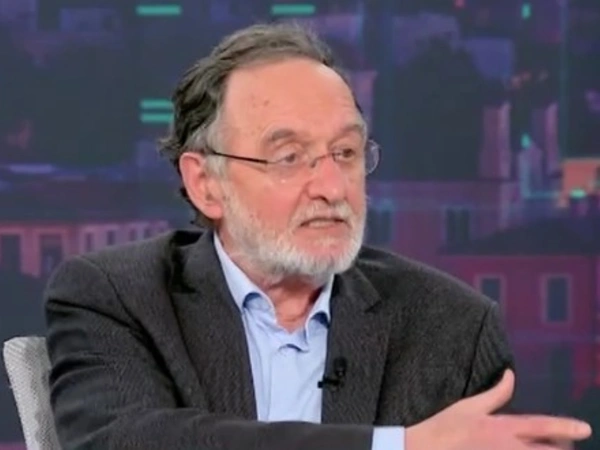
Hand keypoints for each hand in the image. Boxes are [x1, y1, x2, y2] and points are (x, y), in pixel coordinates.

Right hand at [405, 370, 590, 449]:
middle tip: (563, 445)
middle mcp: (508, 448)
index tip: (585, 429)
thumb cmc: (445, 427)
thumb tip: (511, 373)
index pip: (542, 426)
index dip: (566, 427)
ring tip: (549, 449)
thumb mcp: (470, 406)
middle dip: (562, 449)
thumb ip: (496, 392)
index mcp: (503, 427)